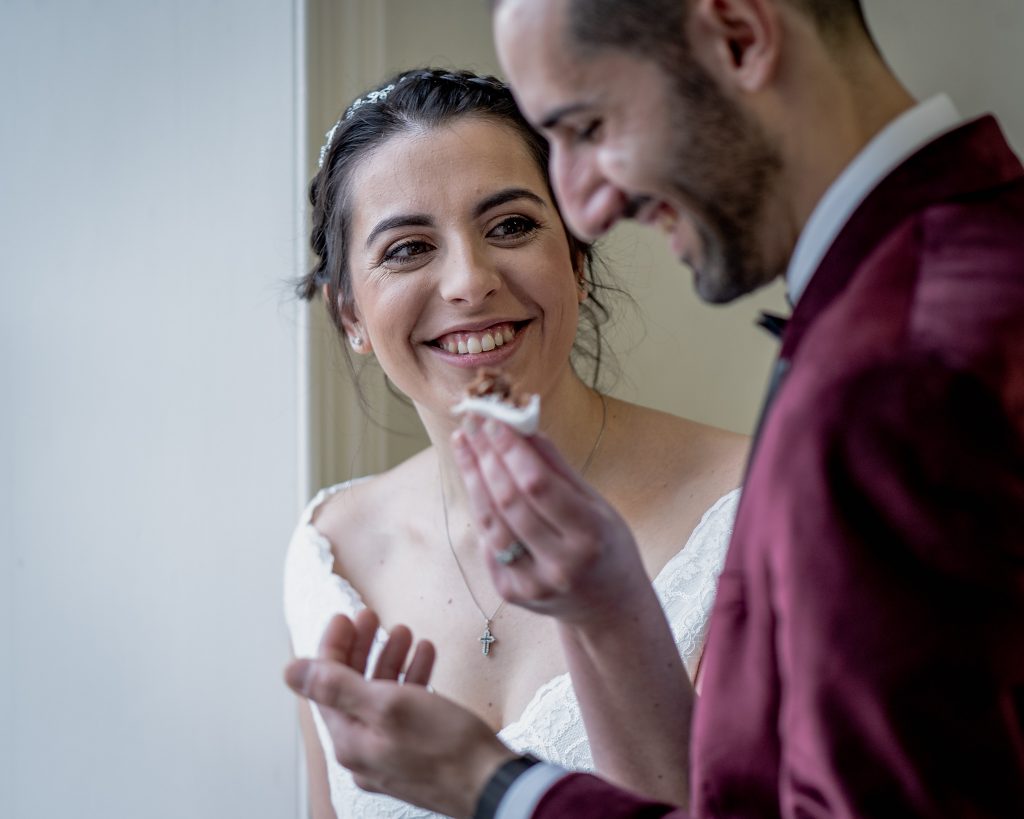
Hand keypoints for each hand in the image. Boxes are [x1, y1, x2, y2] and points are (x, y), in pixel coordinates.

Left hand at [285, 611, 515, 817]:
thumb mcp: (388, 705)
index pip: (325, 684)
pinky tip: (425, 658)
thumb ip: (336, 686)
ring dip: (389, 660)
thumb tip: (290, 670)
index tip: (347, 617)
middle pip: (350, 688)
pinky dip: (410, 680)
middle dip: (361, 648)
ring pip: (378, 695)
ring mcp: (389, 752)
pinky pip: (402, 709)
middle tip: (372, 617)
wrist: (491, 783)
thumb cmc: (444, 745)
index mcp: (349, 740)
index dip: (333, 646)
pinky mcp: (414, 751)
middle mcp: (362, 749)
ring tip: (406, 633)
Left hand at [453, 417, 652, 629]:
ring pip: (490, 523)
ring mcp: (532, 583)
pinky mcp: (511, 594)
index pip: (539, 486)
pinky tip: (476, 481)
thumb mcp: (598, 504)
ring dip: (473, 479)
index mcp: (589, 536)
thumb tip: (524, 427)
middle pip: (509, 503)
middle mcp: (560, 564)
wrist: (608, 608)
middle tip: (472, 423)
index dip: (512, 451)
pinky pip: (488, 544)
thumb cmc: (606, 546)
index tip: (494, 421)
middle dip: (486, 457)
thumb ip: (558, 468)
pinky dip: (482, 510)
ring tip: (464, 444)